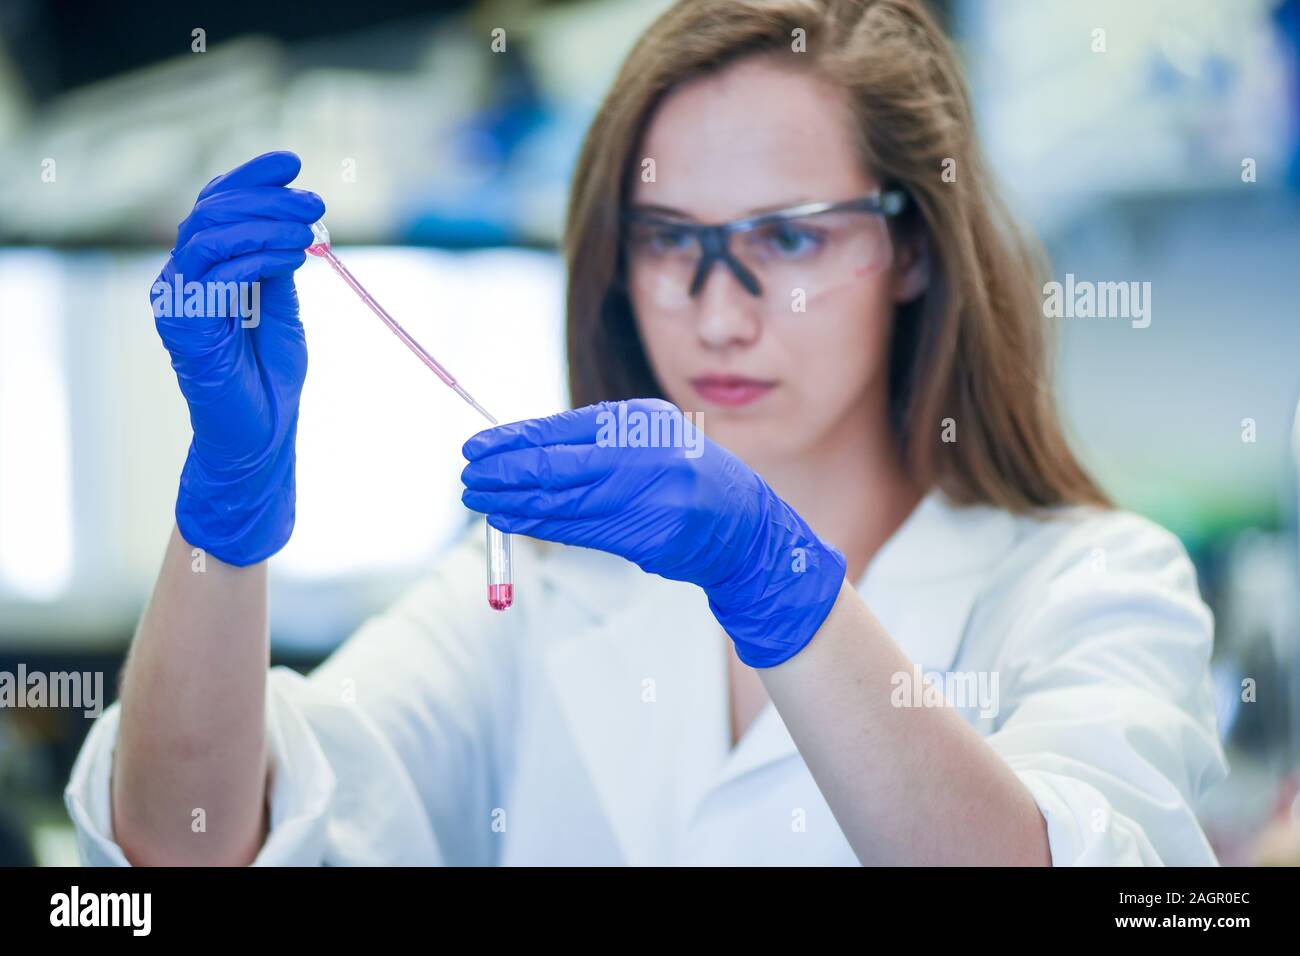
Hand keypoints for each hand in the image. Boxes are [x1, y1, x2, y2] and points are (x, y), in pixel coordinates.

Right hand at [152, 150, 324, 565]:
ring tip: (309, 231)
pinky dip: (256, 257)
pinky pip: (213, 274)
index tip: (293, 162)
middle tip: (315, 202)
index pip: (217, 204)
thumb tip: (294, 217)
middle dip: (267, 199)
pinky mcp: (183, 325)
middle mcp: (184, 277)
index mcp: (207, 268)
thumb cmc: (270, 377)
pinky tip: (292, 257)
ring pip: (207, 234)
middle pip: (211, 211)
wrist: (261, 435)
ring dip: (264, 224)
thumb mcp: (282, 306)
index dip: (251, 177)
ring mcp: (177, 299)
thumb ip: (277, 263)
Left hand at [461, 398, 845, 665]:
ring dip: (512, 503)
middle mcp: (645, 455)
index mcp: (641, 422)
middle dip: (504, 472)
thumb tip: (519, 452)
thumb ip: (591, 445)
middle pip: (556, 465)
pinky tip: (510, 521)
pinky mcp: (649, 536)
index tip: (475, 446)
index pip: (562, 430)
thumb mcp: (645, 441)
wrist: (742, 524)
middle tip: (466, 476)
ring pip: (562, 502)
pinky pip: (580, 530)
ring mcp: (650, 497)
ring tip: (478, 501)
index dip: (513, 440)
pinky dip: (539, 526)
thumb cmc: (682, 477)